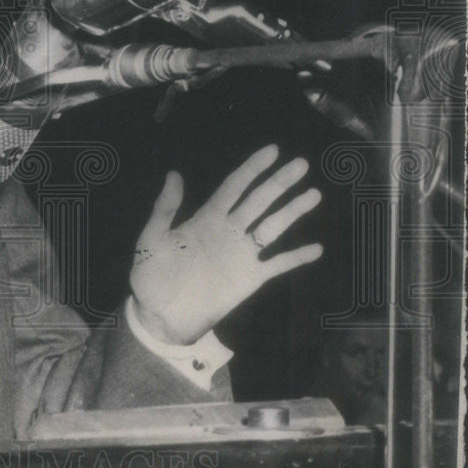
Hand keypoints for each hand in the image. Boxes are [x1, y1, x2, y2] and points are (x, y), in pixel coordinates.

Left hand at [129, 144, 322, 345]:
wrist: (161, 317)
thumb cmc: (151, 277)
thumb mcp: (151, 240)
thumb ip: (164, 210)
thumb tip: (174, 174)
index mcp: (206, 219)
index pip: (234, 187)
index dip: (252, 168)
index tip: (273, 150)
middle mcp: (228, 231)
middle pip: (259, 201)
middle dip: (279, 183)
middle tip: (301, 164)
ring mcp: (241, 254)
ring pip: (273, 227)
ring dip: (292, 211)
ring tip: (314, 194)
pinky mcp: (250, 279)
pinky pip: (278, 265)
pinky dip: (297, 257)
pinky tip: (317, 248)